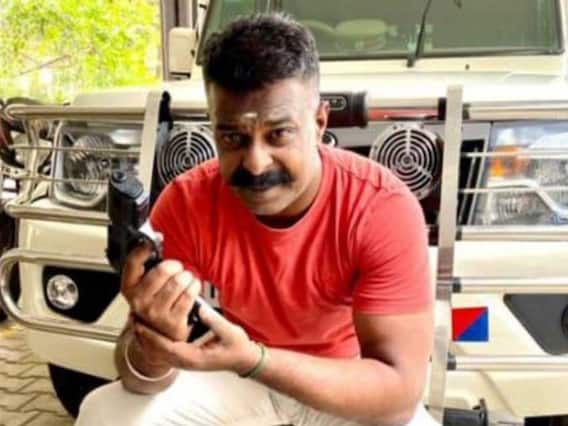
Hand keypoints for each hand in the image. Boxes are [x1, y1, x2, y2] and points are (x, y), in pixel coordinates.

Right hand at [121, 243, 200, 340]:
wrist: (160, 336)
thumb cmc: (155, 305)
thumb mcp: (146, 285)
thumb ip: (148, 265)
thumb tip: (157, 239)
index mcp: (130, 288)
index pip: (133, 263)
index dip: (143, 249)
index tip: (152, 243)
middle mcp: (140, 301)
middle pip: (162, 270)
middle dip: (175, 266)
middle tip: (177, 268)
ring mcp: (156, 312)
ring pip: (178, 282)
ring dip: (186, 277)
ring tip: (186, 280)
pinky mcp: (172, 321)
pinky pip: (188, 295)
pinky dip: (194, 288)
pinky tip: (192, 288)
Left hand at [134, 305, 261, 375]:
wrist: (243, 359)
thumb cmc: (237, 348)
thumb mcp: (230, 333)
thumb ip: (215, 321)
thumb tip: (200, 309)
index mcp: (195, 358)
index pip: (167, 348)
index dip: (153, 336)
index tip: (142, 325)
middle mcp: (187, 361)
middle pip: (158, 352)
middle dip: (144, 336)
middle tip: (134, 320)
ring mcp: (185, 360)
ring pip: (159, 352)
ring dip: (147, 338)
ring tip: (138, 322)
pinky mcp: (186, 355)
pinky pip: (165, 350)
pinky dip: (155, 340)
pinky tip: (151, 330)